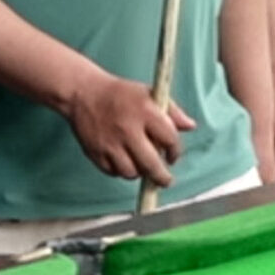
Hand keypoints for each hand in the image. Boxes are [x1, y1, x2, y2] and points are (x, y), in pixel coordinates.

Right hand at [62, 73, 192, 186]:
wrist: (83, 93)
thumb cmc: (121, 94)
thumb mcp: (150, 94)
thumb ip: (173, 111)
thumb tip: (191, 126)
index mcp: (145, 113)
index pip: (169, 139)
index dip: (175, 152)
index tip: (173, 156)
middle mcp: (128, 130)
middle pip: (151, 164)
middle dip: (162, 177)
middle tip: (166, 180)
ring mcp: (109, 143)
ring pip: (131, 172)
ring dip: (140, 173)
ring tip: (142, 166)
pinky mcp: (94, 152)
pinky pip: (112, 172)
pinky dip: (120, 171)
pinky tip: (124, 162)